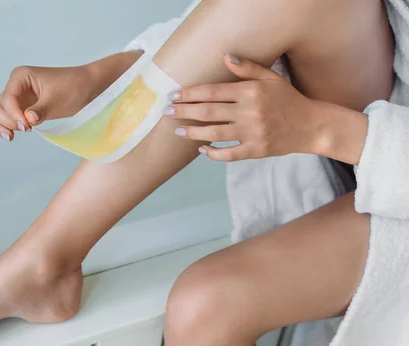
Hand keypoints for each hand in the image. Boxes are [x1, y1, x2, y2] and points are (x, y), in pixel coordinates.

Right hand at [0, 65, 94, 140]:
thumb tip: (28, 120)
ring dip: (4, 125)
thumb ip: (40, 110)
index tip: (28, 126)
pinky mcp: (22, 108)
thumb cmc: (73, 87)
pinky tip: (12, 135)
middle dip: (8, 121)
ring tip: (17, 134)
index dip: (14, 115)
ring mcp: (17, 97)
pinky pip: (6, 118)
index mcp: (20, 76)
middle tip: (27, 129)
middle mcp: (15, 85)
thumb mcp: (57, 100)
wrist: (86, 88)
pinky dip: (5, 126)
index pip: (7, 99)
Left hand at [165, 54, 322, 160]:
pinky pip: (229, 154)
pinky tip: (201, 149)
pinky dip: (213, 153)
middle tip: (166, 111)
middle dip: (183, 111)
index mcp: (250, 92)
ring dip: (192, 132)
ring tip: (177, 130)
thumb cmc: (288, 100)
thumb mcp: (271, 79)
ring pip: (214, 133)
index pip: (212, 92)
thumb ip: (248, 68)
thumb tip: (225, 58)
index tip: (173, 95)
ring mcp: (252, 132)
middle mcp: (249, 111)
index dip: (190, 94)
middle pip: (208, 112)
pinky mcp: (255, 150)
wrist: (311, 125)